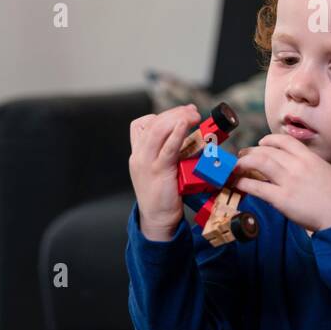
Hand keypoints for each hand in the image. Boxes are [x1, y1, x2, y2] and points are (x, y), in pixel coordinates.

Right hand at [129, 103, 200, 237]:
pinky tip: (184, 125)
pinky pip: (167, 149)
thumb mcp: (161, 169)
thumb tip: (193, 137)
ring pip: (158, 131)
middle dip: (174, 113)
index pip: (141, 124)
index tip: (181, 113)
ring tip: (192, 115)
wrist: (157, 218)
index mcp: (138, 153)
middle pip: (153, 123)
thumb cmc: (163, 194)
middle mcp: (139, 155)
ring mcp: (147, 163)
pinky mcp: (159, 171)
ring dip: (177, 118)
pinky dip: (176, 134)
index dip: (162, 115)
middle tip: (191, 110)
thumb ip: (169, 153)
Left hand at [230, 134, 330, 232]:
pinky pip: (257, 187)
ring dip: (243, 164)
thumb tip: (293, 169)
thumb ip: (310, 168)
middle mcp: (298, 165)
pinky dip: (244, 183)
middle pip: (267, 151)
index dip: (269, 140)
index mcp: (311, 158)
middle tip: (242, 157)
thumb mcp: (327, 173)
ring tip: (236, 168)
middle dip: (251, 152)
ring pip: (259, 163)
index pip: (285, 141)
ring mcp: (289, 181)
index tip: (261, 143)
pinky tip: (238, 184)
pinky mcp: (282, 199)